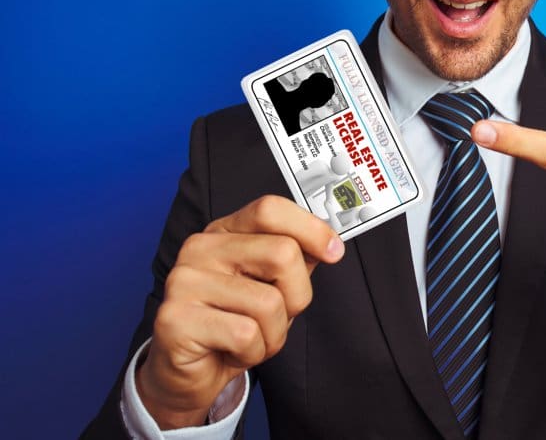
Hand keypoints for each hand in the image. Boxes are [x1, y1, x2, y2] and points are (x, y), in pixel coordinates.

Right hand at [136, 195, 343, 428]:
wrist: (189, 373)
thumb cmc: (234, 325)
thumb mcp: (272, 286)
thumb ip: (295, 260)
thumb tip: (329, 244)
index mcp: (224, 232)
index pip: (270, 209)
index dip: (311, 228)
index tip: (334, 252)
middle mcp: (199, 248)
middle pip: (282, 253)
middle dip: (296, 295)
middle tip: (277, 316)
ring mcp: (183, 281)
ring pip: (269, 302)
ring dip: (273, 333)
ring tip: (251, 338)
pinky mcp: (174, 318)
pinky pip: (246, 334)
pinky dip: (253, 352)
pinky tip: (232, 351)